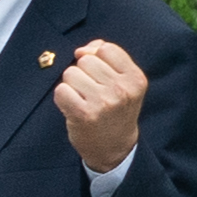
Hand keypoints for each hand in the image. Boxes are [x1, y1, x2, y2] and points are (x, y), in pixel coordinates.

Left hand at [59, 36, 146, 173]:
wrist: (115, 147)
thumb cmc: (115, 109)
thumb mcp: (123, 82)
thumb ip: (107, 58)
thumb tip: (84, 48)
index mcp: (136, 78)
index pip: (106, 49)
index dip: (96, 57)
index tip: (99, 74)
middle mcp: (122, 89)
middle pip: (85, 60)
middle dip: (83, 72)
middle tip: (91, 92)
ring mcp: (103, 102)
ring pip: (70, 73)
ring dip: (71, 85)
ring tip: (83, 99)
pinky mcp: (84, 113)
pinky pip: (61, 90)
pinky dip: (62, 97)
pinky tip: (74, 107)